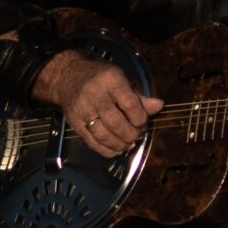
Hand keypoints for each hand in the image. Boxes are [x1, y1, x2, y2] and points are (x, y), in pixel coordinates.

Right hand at [32, 49, 160, 158]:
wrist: (67, 77)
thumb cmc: (100, 78)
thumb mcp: (122, 80)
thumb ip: (139, 97)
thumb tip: (159, 106)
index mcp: (110, 80)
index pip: (129, 104)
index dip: (140, 118)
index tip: (143, 122)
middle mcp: (95, 95)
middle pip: (116, 122)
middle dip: (131, 133)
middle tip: (137, 135)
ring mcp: (82, 110)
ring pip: (102, 134)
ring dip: (119, 144)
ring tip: (128, 143)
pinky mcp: (74, 122)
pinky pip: (91, 141)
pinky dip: (106, 149)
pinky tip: (116, 149)